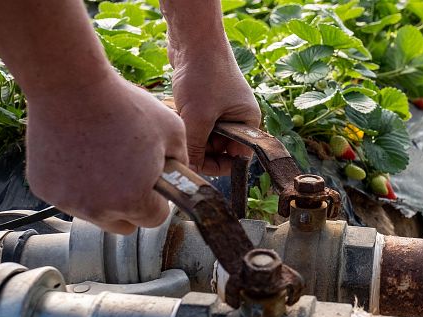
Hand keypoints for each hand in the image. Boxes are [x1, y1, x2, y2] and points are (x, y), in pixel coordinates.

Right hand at [25, 74, 187, 234]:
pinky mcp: (44, 189)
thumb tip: (179, 177)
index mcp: (133, 200)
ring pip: (94, 212)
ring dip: (101, 196)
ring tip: (103, 158)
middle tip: (129, 175)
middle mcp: (98, 209)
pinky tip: (79, 153)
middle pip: (122, 224)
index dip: (157, 201)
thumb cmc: (123, 105)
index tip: (153, 185)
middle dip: (130, 206)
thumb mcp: (172, 130)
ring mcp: (67, 201)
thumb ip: (181, 162)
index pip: (153, 220)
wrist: (70, 86)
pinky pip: (67, 195)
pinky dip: (74, 183)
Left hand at [170, 46, 260, 174]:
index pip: (238, 158)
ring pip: (203, 135)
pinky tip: (175, 110)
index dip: (218, 165)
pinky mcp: (204, 100)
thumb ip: (195, 148)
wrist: (193, 38)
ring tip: (178, 121)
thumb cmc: (205, 74)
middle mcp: (237, 117)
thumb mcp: (199, 117)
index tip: (197, 165)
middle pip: (218, 149)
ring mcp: (220, 108)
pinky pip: (195, 121)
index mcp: (248, 123)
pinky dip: (184, 120)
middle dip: (199, 148)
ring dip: (189, 133)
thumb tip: (190, 172)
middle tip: (183, 141)